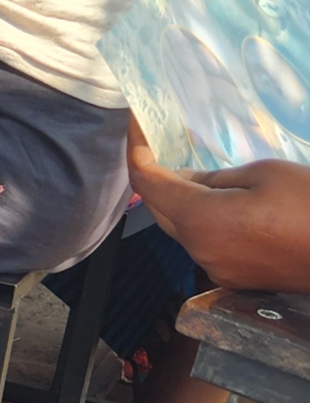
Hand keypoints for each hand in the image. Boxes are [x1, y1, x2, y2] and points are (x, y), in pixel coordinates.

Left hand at [128, 116, 309, 293]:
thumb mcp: (265, 174)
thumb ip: (216, 177)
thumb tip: (185, 178)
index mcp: (199, 220)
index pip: (147, 183)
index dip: (136, 150)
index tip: (136, 125)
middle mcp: (197, 250)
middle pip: (158, 208)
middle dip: (152, 176)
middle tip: (156, 144)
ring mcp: (215, 268)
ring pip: (180, 228)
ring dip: (178, 200)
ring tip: (187, 170)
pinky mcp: (234, 278)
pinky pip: (203, 244)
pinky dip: (199, 220)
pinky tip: (214, 202)